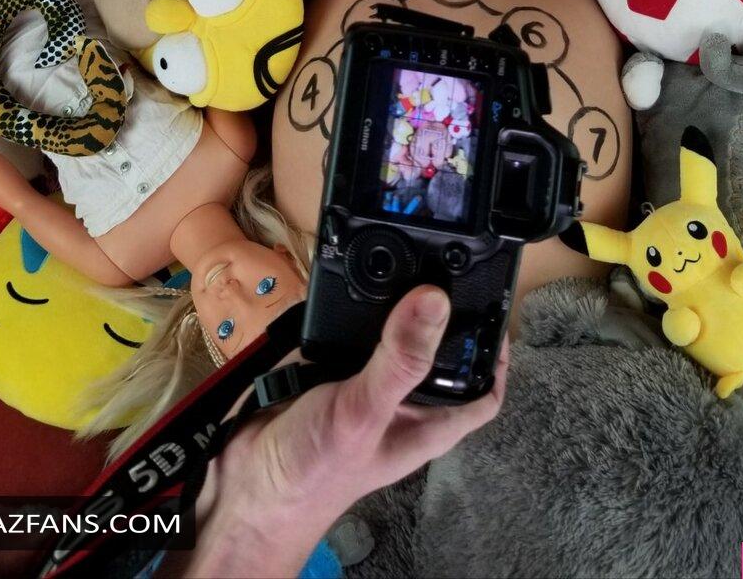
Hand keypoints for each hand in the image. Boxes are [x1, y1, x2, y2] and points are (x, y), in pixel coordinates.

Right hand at [182, 286, 506, 576]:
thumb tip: (436, 299)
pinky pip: (342, 326)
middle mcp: (400, 397)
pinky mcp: (325, 365)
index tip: (496, 305)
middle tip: (442, 259)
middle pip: (434, 347)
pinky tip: (345, 278)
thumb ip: (400, 358)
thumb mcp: (365, 411)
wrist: (245, 485)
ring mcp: (362, 379)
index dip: (495, 352)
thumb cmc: (314, 472)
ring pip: (388, 330)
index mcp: (428, 419)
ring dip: (388, 300)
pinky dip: (343, 304)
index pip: (480, 388)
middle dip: (437, 309)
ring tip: (398, 256)